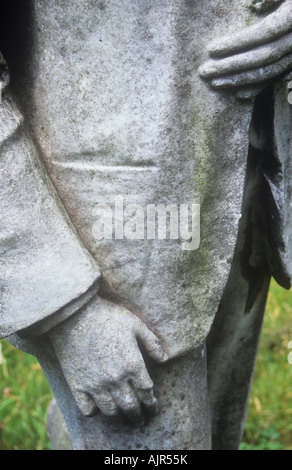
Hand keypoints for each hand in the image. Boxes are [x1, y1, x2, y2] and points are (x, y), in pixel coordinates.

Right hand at [47, 295, 167, 424]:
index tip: (153, 406)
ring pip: (111, 412)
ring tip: (122, 419)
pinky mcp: (77, 385)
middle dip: (138, 416)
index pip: (147, 393)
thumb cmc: (107, 316)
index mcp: (133, 365)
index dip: (152, 403)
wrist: (74, 315)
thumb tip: (165, 358)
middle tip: (140, 420)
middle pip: (131, 407)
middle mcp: (116, 379)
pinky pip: (87, 409)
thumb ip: (152, 342)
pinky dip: (94, 412)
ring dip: (119, 418)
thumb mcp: (135, 324)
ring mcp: (95, 385)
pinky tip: (97, 409)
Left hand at [199, 0, 291, 90]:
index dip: (237, 42)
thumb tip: (254, 4)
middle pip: (262, 57)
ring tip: (215, 83)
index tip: (212, 49)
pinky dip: (257, 88)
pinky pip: (275, 80)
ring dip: (240, 80)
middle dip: (231, 66)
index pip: (263, 32)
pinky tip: (239, 94)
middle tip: (205, 71)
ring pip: (268, 72)